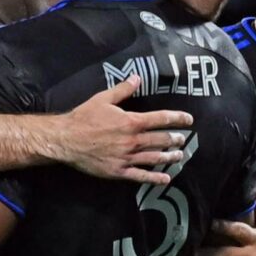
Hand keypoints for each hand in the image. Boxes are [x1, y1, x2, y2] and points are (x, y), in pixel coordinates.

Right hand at [51, 75, 192, 185]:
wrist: (66, 140)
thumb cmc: (83, 118)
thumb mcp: (103, 99)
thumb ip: (123, 90)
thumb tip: (137, 78)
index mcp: (131, 122)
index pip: (161, 119)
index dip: (177, 118)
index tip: (189, 120)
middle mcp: (132, 140)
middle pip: (161, 139)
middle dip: (175, 139)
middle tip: (184, 139)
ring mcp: (127, 157)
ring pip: (155, 158)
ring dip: (170, 157)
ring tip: (179, 156)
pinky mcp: (119, 171)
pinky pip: (141, 176)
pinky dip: (155, 178)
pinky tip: (165, 178)